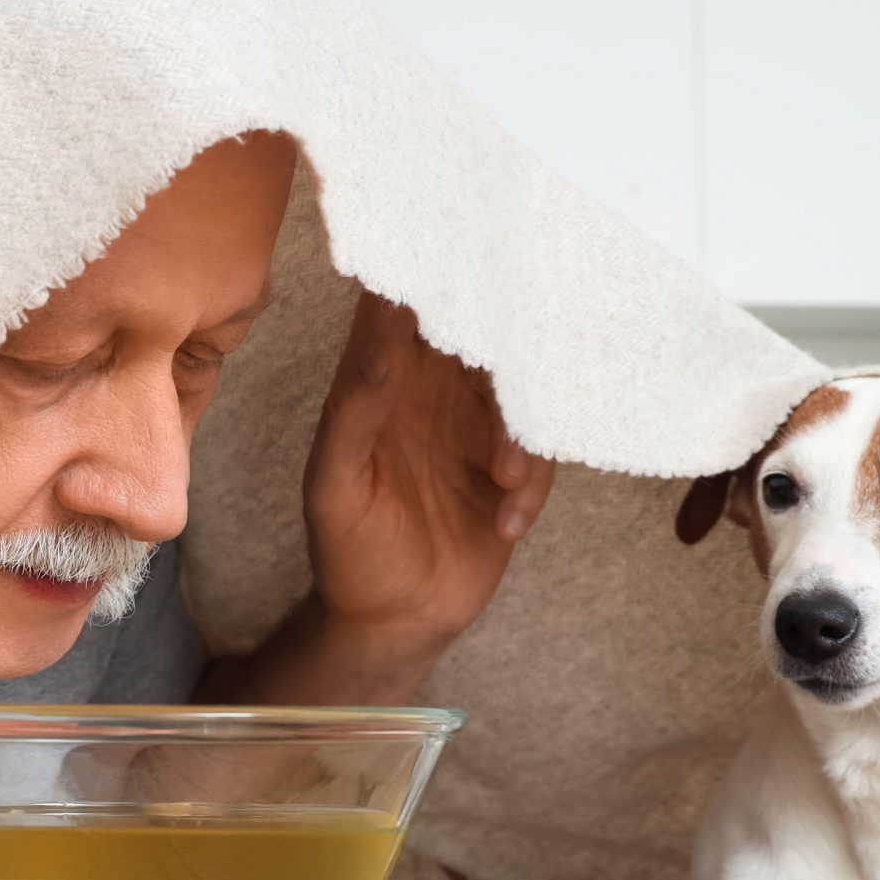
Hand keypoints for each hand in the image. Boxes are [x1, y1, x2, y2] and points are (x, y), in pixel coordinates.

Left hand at [302, 293, 555, 657]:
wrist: (393, 622)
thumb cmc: (348, 549)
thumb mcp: (336, 481)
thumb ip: (355, 406)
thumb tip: (380, 331)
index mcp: (381, 381)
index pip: (405, 306)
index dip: (433, 278)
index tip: (469, 256)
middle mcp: (430, 391)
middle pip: (480, 336)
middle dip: (506, 347)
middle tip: (514, 368)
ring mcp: (476, 428)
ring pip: (523, 391)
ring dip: (521, 432)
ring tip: (503, 477)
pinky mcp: (511, 469)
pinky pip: (543, 452)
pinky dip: (533, 486)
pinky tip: (506, 524)